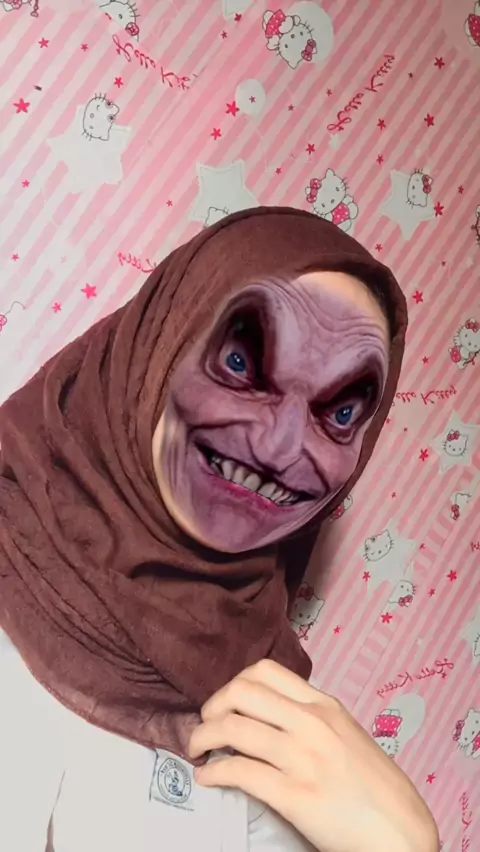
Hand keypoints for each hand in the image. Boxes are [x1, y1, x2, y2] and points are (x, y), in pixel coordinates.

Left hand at [189, 660, 438, 851]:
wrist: (402, 832)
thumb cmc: (377, 789)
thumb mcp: (347, 735)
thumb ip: (312, 720)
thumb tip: (270, 717)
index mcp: (325, 706)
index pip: (265, 671)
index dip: (234, 684)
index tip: (225, 704)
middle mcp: (312, 723)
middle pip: (242, 692)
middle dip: (213, 707)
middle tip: (205, 726)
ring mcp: (303, 757)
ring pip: (234, 728)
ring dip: (202, 738)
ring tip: (196, 751)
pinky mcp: (296, 795)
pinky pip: (240, 772)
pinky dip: (213, 773)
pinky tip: (208, 779)